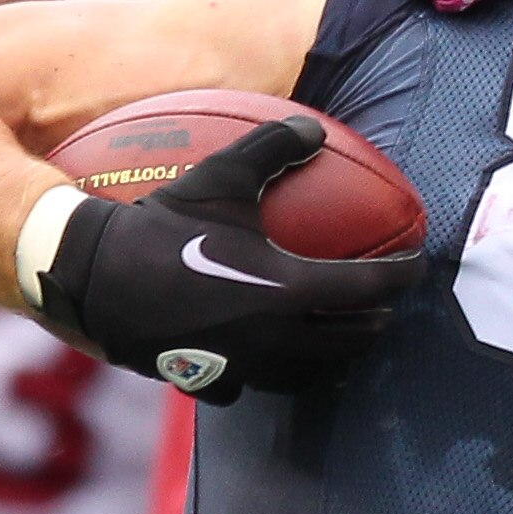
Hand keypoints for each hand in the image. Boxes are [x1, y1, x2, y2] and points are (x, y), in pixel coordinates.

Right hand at [31, 115, 417, 401]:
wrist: (96, 278)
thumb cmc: (161, 225)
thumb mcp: (219, 179)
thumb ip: (271, 150)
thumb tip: (312, 128)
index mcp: (291, 289)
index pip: (370, 287)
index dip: (402, 275)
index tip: (416, 265)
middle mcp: (281, 337)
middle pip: (354, 337)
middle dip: (377, 320)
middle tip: (386, 304)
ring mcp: (251, 367)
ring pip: (316, 370)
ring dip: (337, 353)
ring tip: (344, 335)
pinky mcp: (220, 382)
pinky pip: (264, 386)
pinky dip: (283, 373)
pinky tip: (281, 361)